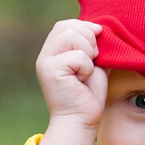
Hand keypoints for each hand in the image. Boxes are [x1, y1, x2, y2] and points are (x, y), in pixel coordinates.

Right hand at [36, 19, 104, 144]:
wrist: (81, 120)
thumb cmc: (88, 94)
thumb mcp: (93, 63)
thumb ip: (92, 45)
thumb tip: (99, 27)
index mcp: (54, 51)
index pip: (66, 24)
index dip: (85, 28)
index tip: (97, 46)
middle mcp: (45, 54)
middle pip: (67, 26)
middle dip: (88, 38)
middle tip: (93, 59)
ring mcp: (45, 61)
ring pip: (71, 36)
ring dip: (87, 53)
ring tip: (86, 70)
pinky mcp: (50, 70)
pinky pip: (77, 56)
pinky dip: (86, 67)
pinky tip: (82, 80)